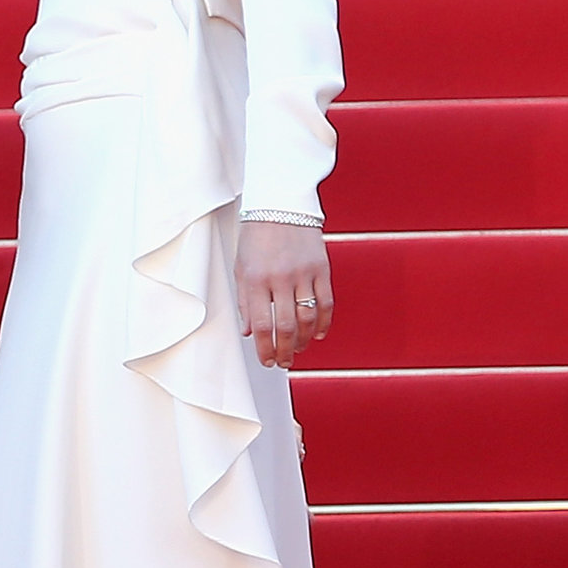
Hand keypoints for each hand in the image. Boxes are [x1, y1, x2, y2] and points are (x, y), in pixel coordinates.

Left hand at [235, 222, 333, 369]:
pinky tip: (319, 334)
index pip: (262, 325)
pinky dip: (324, 322)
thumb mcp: (241, 268)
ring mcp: (303, 273)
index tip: (267, 361)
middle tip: (284, 362)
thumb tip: (249, 333)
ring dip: (305, 340)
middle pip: (286, 327)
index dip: (265, 349)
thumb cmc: (255, 238)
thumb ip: (245, 301)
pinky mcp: (321, 268)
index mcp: (256, 279)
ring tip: (299, 350)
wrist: (280, 204)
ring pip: (308, 318)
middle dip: (285, 351)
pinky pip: (326, 302)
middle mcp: (280, 278)